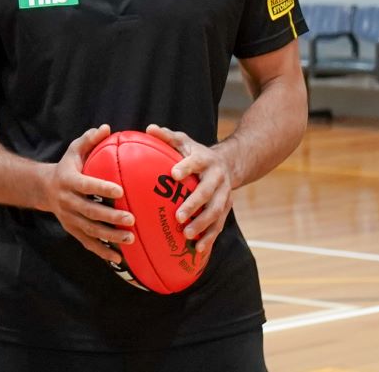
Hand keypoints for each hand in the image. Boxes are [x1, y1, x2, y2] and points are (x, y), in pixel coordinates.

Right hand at [44, 124, 134, 264]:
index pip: (85, 184)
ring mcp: (69, 218)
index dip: (101, 187)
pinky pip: (87, 243)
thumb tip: (107, 128)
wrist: (43, 188)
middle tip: (131, 218)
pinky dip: (102, 251)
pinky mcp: (72, 230)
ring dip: (110, 236)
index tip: (119, 189)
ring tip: (131, 238)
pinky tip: (118, 257)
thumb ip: (89, 140)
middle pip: (89, 211)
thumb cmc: (67, 167)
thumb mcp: (74, 150)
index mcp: (68, 180)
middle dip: (110, 216)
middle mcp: (66, 201)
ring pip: (90, 229)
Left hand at [146, 124, 232, 258]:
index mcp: (205, 160)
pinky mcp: (226, 209)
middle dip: (194, 205)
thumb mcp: (184, 141)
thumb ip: (167, 136)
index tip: (174, 174)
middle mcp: (218, 178)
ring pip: (216, 212)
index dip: (186, 167)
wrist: (229, 163)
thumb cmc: (196, 153)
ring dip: (203, 225)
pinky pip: (219, 225)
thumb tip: (149, 128)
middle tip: (178, 216)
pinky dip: (210, 238)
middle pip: (207, 192)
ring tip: (187, 235)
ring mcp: (224, 195)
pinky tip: (198, 250)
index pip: (196, 162)